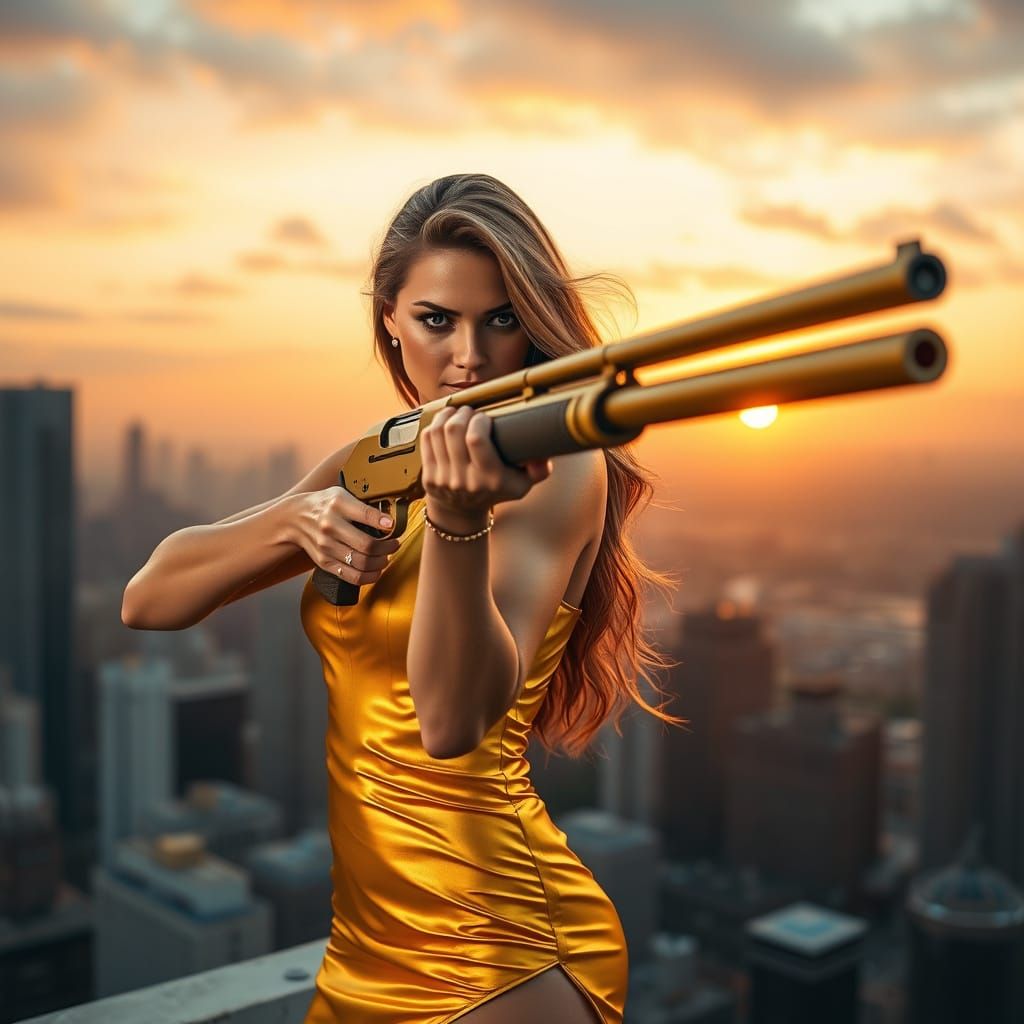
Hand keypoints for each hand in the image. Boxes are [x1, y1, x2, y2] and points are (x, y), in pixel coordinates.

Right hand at [292, 488, 401, 584]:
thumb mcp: (342, 494)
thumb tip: (390, 521)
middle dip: (388, 547)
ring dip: (381, 563)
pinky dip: (369, 576)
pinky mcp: (324, 562)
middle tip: (394, 545)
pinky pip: (352, 576)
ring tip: (386, 557)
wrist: (294, 518)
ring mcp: (326, 546)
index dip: (386, 523)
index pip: (367, 515)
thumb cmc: (325, 505)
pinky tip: (376, 570)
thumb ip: (364, 505)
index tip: (393, 527)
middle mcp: (330, 526)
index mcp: (337, 505)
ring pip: (362, 563)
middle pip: (367, 545)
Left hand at [420, 406, 552, 529]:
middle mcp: (465, 480)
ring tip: (458, 413)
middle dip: (463, 414)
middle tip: (471, 412)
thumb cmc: (495, 491)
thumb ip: (539, 470)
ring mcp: (444, 478)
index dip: (479, 421)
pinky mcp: (429, 476)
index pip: (476, 440)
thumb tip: (545, 456)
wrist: (462, 512)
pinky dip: (435, 424)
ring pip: (438, 432)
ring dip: (448, 416)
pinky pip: (427, 440)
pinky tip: (444, 421)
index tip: (486, 418)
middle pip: (455, 431)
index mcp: (489, 479)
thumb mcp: (522, 484)